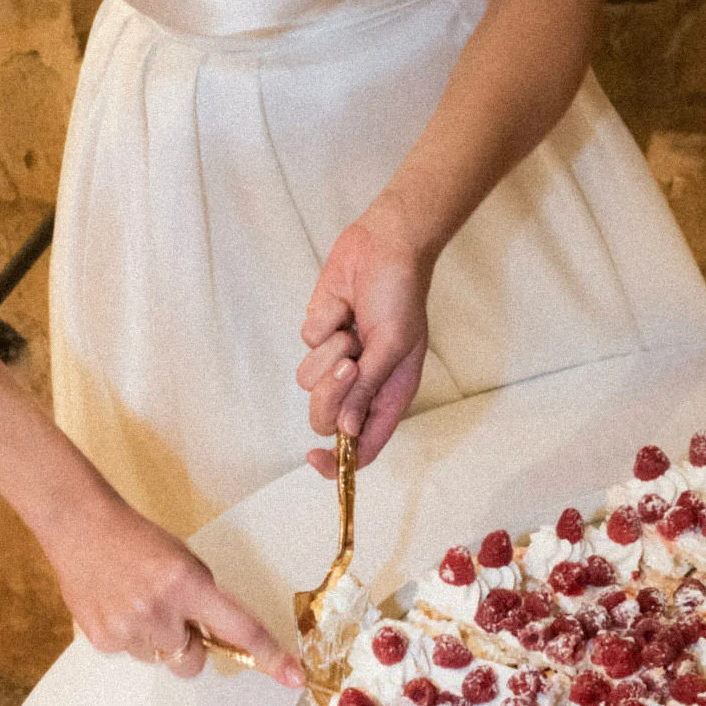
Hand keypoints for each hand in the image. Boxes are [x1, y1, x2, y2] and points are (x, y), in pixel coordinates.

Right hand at [42, 491, 303, 685]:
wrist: (81, 527)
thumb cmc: (138, 541)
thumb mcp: (186, 561)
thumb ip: (208, 600)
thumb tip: (226, 635)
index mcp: (189, 585)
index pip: (240, 629)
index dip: (269, 656)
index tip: (293, 676)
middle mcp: (160, 612)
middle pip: (196, 662)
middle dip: (191, 646)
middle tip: (174, 616)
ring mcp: (129, 630)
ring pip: (162, 660)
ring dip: (158, 641)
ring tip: (138, 603)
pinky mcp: (103, 640)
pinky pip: (132, 655)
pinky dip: (131, 638)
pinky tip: (119, 607)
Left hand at [297, 201, 430, 477]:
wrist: (385, 243)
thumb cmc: (400, 293)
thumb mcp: (391, 344)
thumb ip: (368, 390)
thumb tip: (347, 431)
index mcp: (389, 395)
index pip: (363, 446)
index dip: (340, 463)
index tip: (318, 458)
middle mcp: (363, 385)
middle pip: (327, 419)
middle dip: (331, 393)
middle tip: (349, 363)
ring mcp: (338, 361)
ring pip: (310, 383)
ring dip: (329, 352)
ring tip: (351, 328)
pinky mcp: (320, 336)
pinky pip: (306, 345)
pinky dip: (324, 323)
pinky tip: (342, 306)